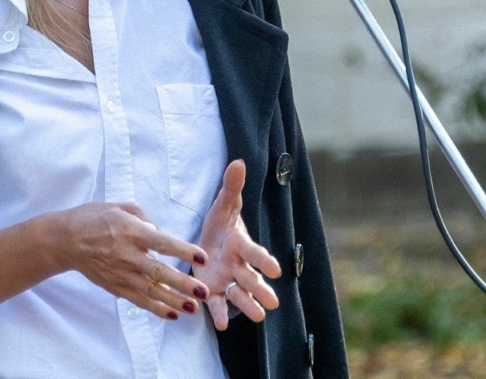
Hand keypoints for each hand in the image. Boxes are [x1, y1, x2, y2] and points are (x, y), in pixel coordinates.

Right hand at [51, 202, 210, 320]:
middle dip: (182, 283)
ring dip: (174, 301)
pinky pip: (138, 300)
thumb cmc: (95, 218)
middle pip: (158, 272)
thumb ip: (146, 218)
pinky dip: (156, 308)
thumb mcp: (121, 207)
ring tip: (193, 308)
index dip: (183, 251)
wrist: (66, 240)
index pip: (161, 242)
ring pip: (151, 291)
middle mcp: (126, 254)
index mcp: (130, 231)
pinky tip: (173, 314)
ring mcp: (120, 273)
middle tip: (203, 292)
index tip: (201, 258)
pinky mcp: (115, 286)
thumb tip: (162, 234)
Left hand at [194, 160, 282, 329]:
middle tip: (273, 303)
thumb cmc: (220, 224)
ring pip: (241, 295)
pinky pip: (218, 304)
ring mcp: (228, 280)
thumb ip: (231, 186)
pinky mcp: (214, 292)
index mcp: (241, 244)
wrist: (209, 241)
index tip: (276, 269)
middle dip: (261, 289)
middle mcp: (239, 265)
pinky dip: (220, 314)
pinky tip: (221, 326)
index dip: (264, 260)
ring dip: (249, 306)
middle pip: (251, 278)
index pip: (255, 252)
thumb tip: (239, 161)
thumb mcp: (223, 204)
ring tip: (260, 317)